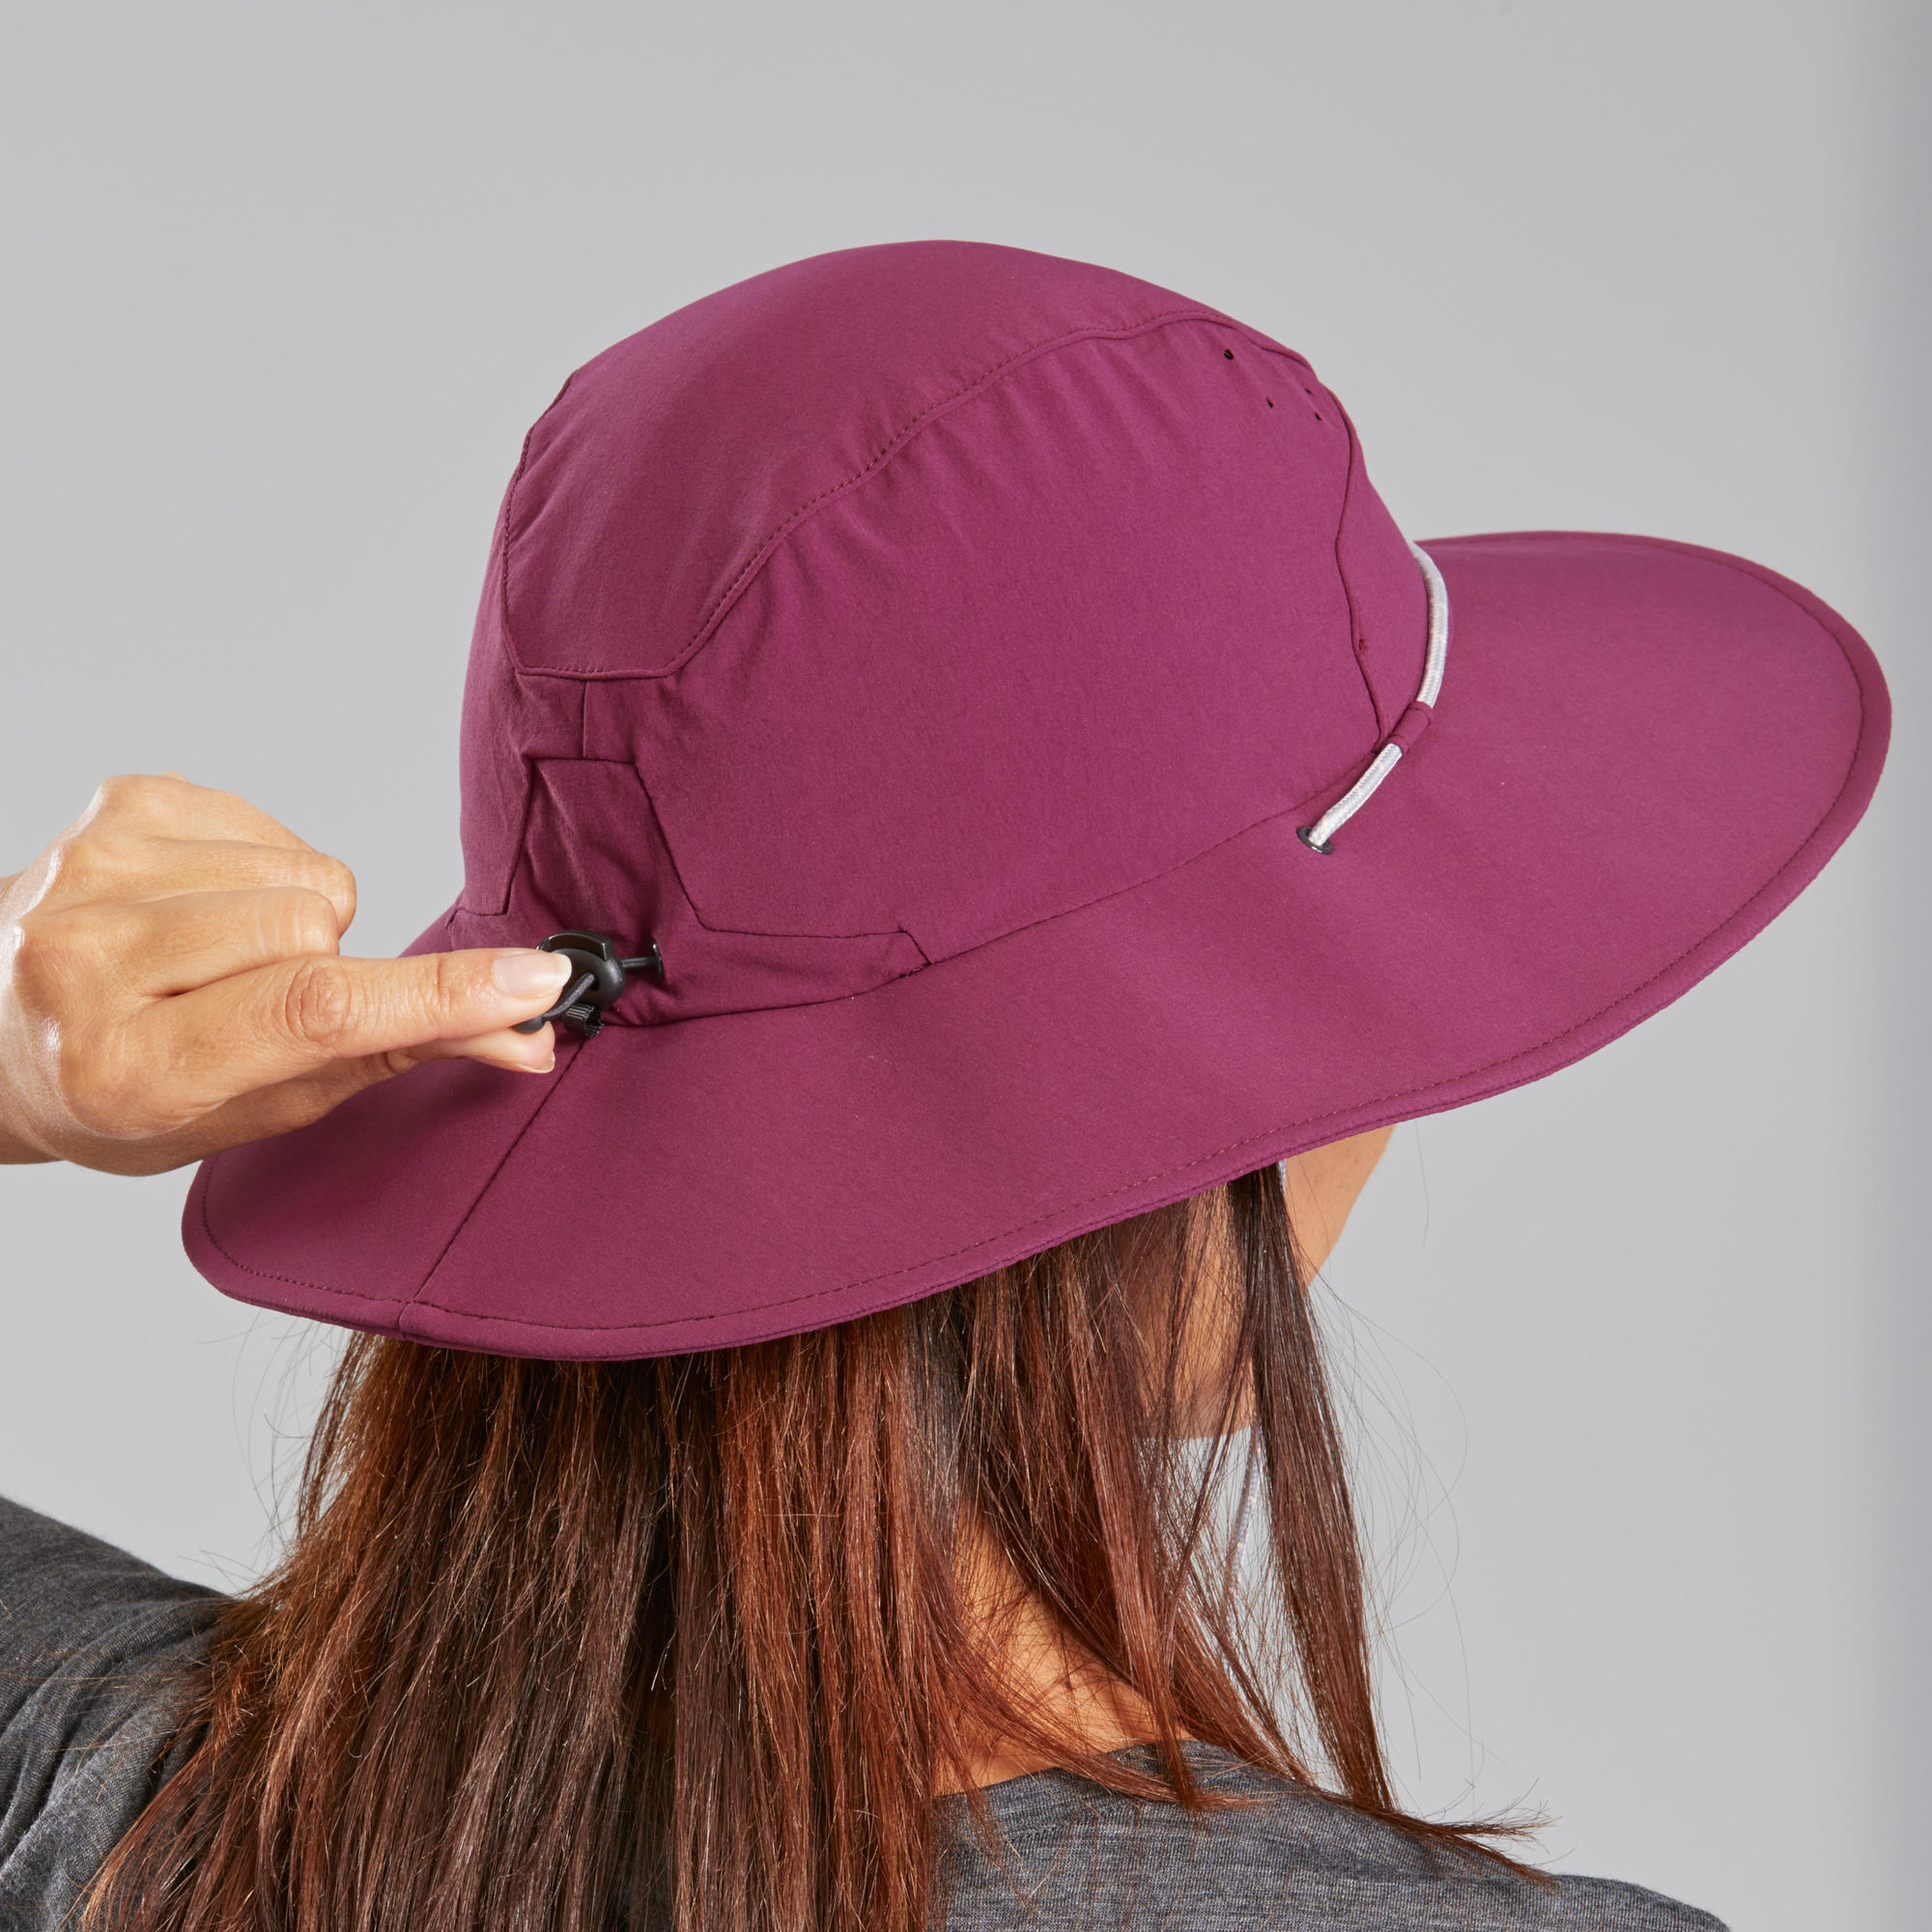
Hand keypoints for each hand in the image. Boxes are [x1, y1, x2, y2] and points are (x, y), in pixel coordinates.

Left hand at [0, 773, 573, 1174]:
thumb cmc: (132, 1090)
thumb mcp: (257, 1109)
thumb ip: (395, 1058)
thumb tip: (523, 1033)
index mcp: (127, 1069)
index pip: (314, 1011)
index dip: (438, 993)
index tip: (534, 982)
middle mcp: (88, 962)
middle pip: (314, 929)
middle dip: (327, 965)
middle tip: (265, 1003)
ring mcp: (90, 872)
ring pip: (303, 876)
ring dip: (296, 919)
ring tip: (225, 957)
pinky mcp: (111, 808)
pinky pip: (269, 826)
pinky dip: (264, 870)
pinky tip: (207, 909)